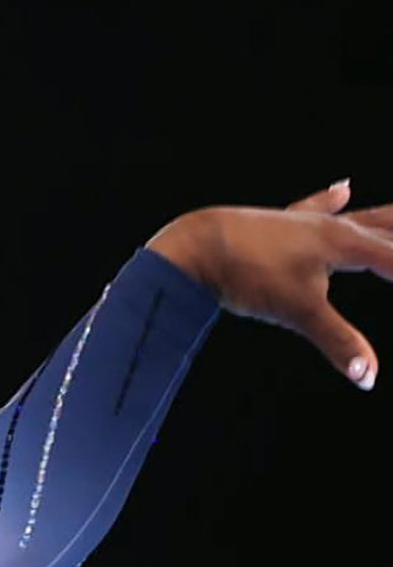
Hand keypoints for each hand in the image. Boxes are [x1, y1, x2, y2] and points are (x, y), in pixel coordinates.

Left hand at [147, 181, 388, 390]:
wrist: (194, 246)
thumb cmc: (246, 274)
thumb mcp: (297, 312)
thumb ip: (338, 343)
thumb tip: (369, 378)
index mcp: (347, 243)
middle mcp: (333, 225)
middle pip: (390, 230)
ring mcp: (306, 221)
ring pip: (361, 217)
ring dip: (389, 218)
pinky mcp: (279, 224)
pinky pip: (316, 208)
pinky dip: (331, 200)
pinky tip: (343, 188)